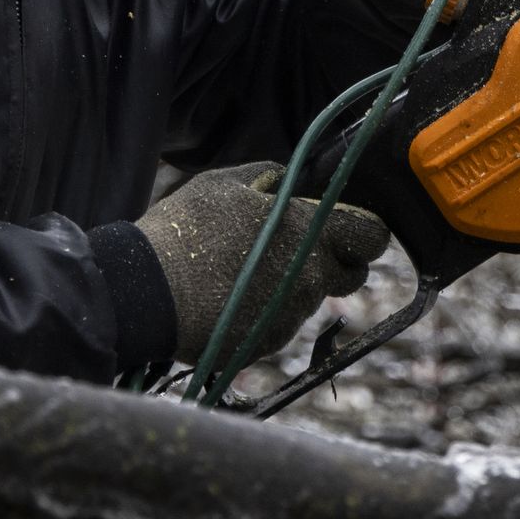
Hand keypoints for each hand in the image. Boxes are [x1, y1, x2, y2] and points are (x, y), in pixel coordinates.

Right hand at [135, 163, 389, 366]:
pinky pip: (283, 321)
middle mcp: (309, 277)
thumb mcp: (225, 183)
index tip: (347, 226)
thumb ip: (269, 176)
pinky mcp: (269, 342)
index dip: (364, 230)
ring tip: (247, 270)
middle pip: (351, 274)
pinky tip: (234, 295)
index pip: (372, 235)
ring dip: (294, 283)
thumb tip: (290, 177)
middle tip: (295, 248)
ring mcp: (290, 315)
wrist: (147, 294)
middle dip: (335, 261)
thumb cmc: (185, 231)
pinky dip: (268, 309)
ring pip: (312, 297)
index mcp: (307, 231)